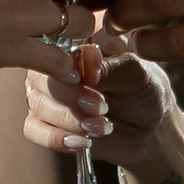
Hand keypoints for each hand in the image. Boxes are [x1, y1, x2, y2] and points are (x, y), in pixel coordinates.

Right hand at [23, 33, 172, 170]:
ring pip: (36, 104)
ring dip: (68, 120)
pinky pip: (32, 129)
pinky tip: (81, 142)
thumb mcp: (140, 76)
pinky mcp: (46, 121)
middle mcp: (57, 64)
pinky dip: (54, 138)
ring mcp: (49, 92)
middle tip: (102, 107)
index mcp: (78, 41)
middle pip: (40, 76)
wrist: (150, 130)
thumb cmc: (146, 91)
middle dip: (70, 97)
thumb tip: (85, 59)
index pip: (55, 44)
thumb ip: (112, 67)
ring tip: (101, 127)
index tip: (88, 80)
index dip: (66, 65)